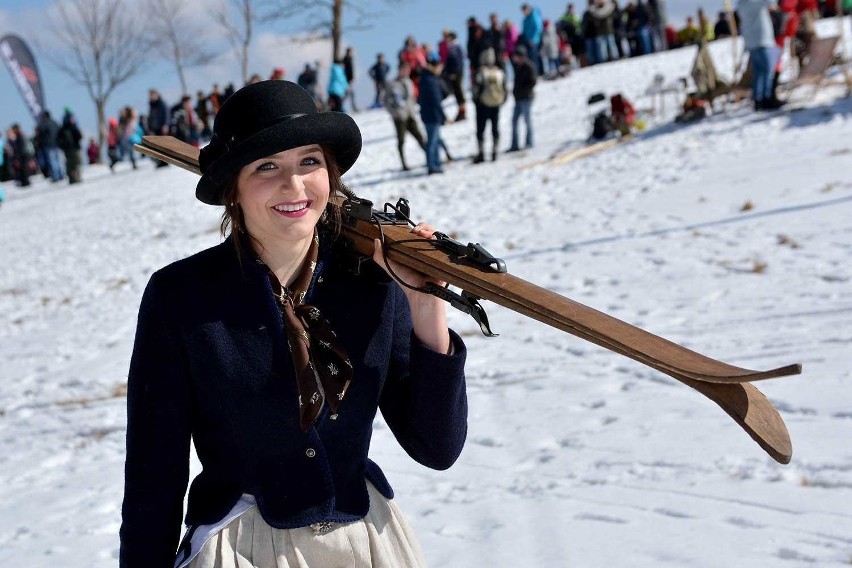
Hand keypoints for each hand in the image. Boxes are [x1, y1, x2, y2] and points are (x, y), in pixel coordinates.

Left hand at [372, 223, 450, 353]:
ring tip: (423, 234)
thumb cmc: (406, 281)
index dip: (412, 229)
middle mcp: (422, 249)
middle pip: (426, 230)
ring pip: (434, 234)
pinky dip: (437, 239)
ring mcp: (433, 252)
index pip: (413, 233)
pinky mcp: (441, 256)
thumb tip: (376, 240)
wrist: (420, 293)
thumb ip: (380, 255)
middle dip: (422, 227)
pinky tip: (432, 240)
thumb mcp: (389, 266)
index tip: (408, 230)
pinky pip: (442, 244)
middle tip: (417, 231)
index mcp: (411, 249)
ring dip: (429, 231)